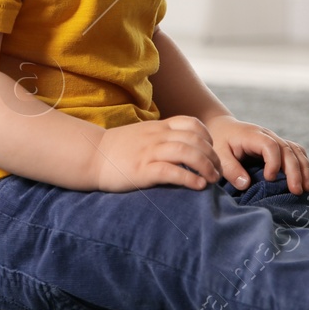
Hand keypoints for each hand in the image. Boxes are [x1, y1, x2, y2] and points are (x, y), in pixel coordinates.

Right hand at [90, 116, 221, 192]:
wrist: (90, 156)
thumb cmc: (117, 149)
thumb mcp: (142, 135)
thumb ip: (161, 137)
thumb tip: (183, 148)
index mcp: (157, 128)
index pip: (191, 123)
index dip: (207, 137)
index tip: (211, 152)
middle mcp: (156, 137)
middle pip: (195, 139)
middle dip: (212, 156)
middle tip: (218, 171)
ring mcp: (149, 152)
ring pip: (187, 152)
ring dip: (205, 167)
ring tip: (211, 180)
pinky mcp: (142, 170)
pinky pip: (171, 171)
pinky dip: (189, 178)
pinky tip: (197, 186)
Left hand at [205, 115, 308, 193]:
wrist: (223, 128)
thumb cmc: (220, 141)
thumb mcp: (219, 154)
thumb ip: (230, 168)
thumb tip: (246, 184)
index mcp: (253, 135)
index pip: (270, 146)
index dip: (273, 162)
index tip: (269, 178)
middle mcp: (268, 135)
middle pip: (288, 150)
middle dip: (294, 171)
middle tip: (296, 191)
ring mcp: (276, 140)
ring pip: (296, 151)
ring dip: (303, 169)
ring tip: (306, 189)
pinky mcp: (279, 147)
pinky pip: (296, 153)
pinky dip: (303, 165)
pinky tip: (304, 181)